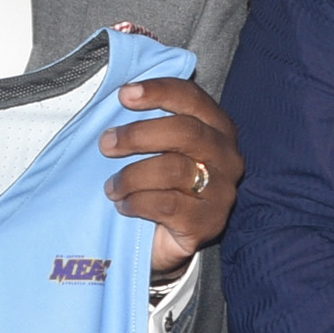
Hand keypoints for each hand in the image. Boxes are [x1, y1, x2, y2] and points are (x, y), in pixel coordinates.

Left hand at [102, 79, 243, 278]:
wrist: (167, 241)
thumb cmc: (160, 185)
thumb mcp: (158, 149)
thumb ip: (150, 123)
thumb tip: (121, 96)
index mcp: (218, 128)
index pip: (192, 98)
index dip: (159, 91)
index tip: (124, 95)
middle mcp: (227, 156)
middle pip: (185, 132)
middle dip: (138, 135)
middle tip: (106, 144)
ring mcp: (222, 191)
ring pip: (173, 170)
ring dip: (131, 176)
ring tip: (111, 187)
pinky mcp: (209, 222)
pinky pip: (167, 205)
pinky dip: (137, 203)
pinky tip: (124, 205)